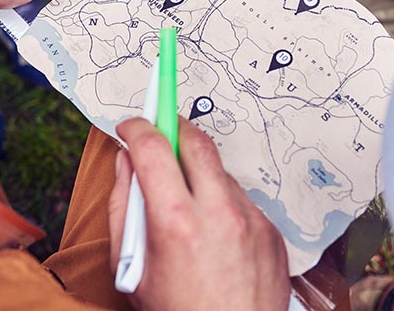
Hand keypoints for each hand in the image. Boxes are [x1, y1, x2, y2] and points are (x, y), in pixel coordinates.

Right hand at [108, 118, 290, 310]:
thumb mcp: (132, 268)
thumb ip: (122, 208)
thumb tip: (125, 164)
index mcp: (175, 221)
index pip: (153, 147)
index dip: (137, 128)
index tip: (130, 126)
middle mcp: (218, 212)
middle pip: (196, 140)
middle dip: (173, 128)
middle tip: (159, 133)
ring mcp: (251, 220)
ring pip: (221, 171)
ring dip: (199, 173)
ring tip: (187, 206)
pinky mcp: (271, 231)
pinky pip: (242, 200)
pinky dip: (223, 203)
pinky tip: (213, 233)